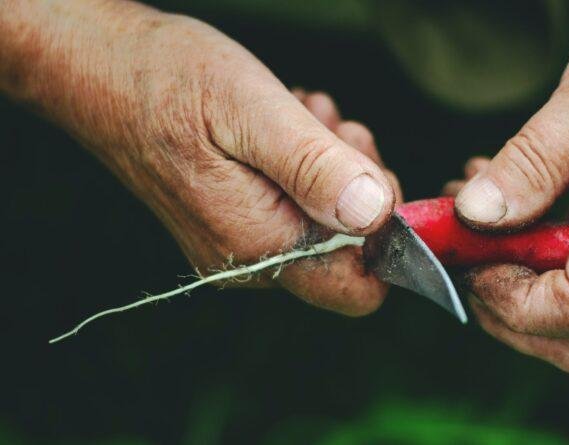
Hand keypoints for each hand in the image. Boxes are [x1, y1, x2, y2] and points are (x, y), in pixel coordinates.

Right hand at [1, 1, 399, 314]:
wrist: (99, 68)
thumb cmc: (167, 79)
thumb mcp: (252, 111)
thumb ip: (315, 168)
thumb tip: (376, 216)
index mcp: (259, 243)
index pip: (358, 288)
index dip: (386, 236)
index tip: (370, 173)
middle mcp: (250, 259)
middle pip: (349, 252)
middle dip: (358, 185)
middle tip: (330, 131)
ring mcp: (239, 243)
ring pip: (327, 222)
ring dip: (332, 165)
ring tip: (301, 117)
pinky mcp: (234, 220)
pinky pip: (298, 205)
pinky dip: (308, 162)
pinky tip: (287, 123)